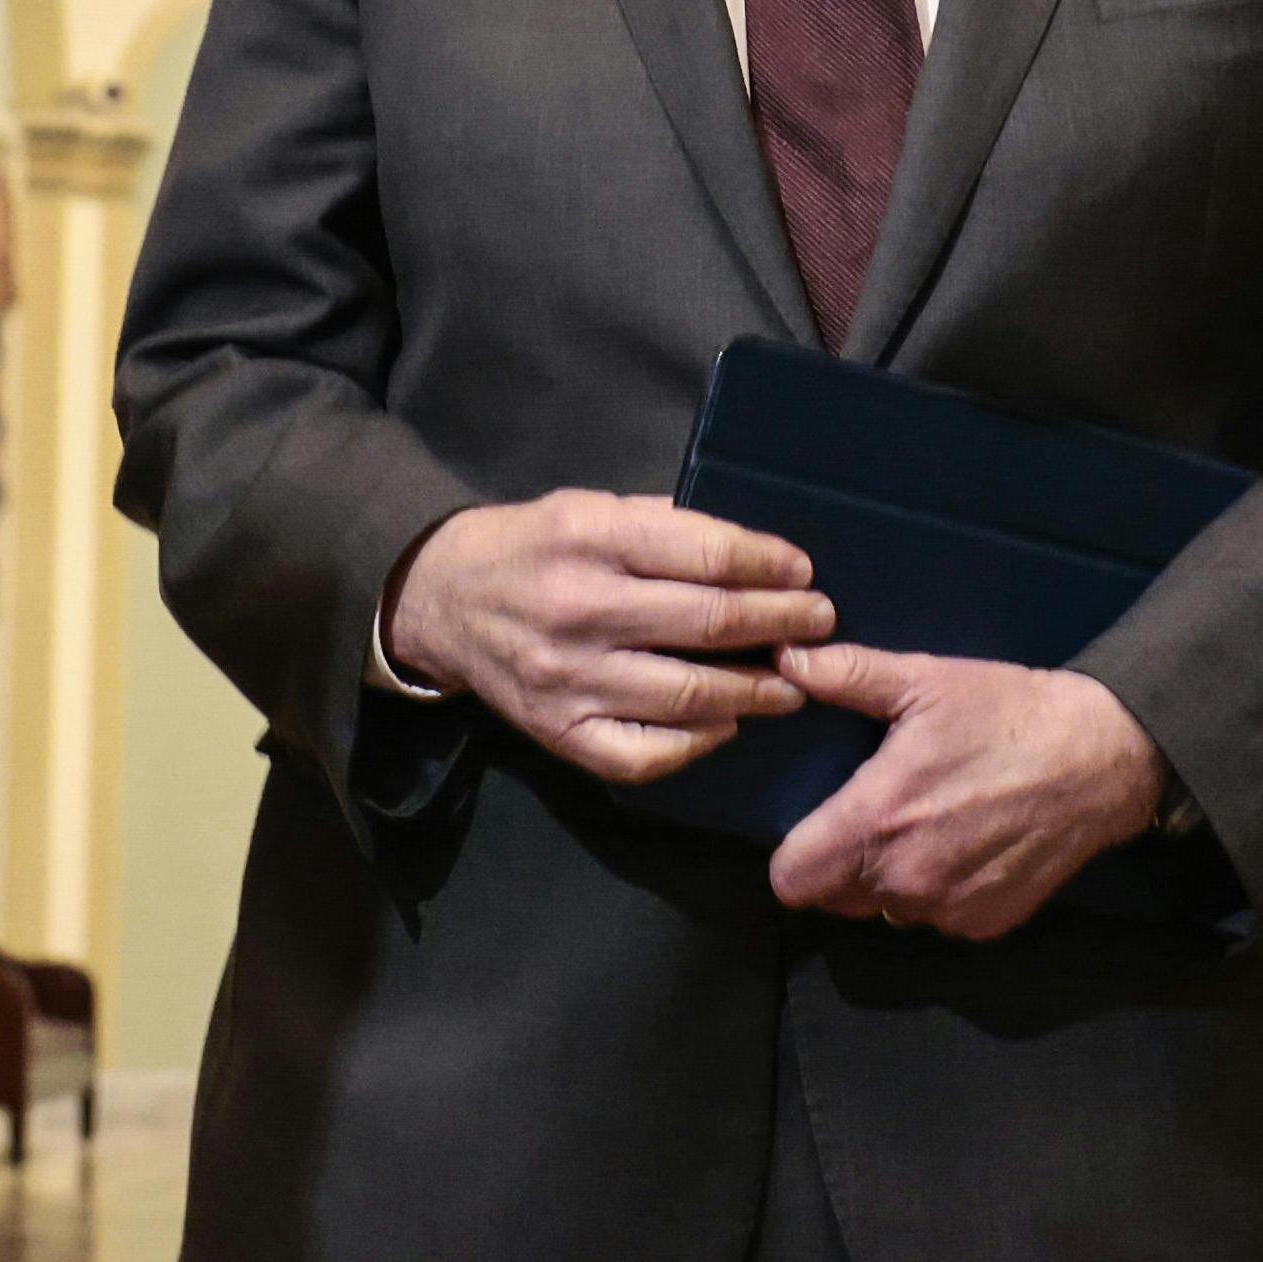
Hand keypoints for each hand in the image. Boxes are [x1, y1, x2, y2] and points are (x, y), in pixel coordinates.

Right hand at [383, 490, 832, 782]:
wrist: (442, 601)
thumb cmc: (533, 546)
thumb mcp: (590, 508)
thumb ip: (663, 526)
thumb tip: (756, 558)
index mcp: (590, 537)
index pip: (704, 553)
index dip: (767, 564)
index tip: (804, 571)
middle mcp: (579, 608)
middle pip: (708, 623)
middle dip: (780, 623)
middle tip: (820, 622)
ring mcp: (569, 678)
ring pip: (688, 694)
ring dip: (756, 692)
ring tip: (792, 683)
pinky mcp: (560, 731)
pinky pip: (644, 753)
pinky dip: (696, 742)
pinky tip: (725, 725)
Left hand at [770, 651, 1170, 940]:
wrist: (1103, 755)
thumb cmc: (1008, 713)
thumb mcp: (924, 680)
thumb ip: (847, 675)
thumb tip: (786, 658)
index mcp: (877, 820)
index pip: (791, 880)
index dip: (793, 857)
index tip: (813, 828)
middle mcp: (906, 879)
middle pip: (834, 899)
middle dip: (841, 866)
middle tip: (874, 818)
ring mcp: (948, 909)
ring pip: (886, 911)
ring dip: (891, 882)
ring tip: (925, 828)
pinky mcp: (987, 924)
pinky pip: (938, 919)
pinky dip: (941, 894)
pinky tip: (966, 847)